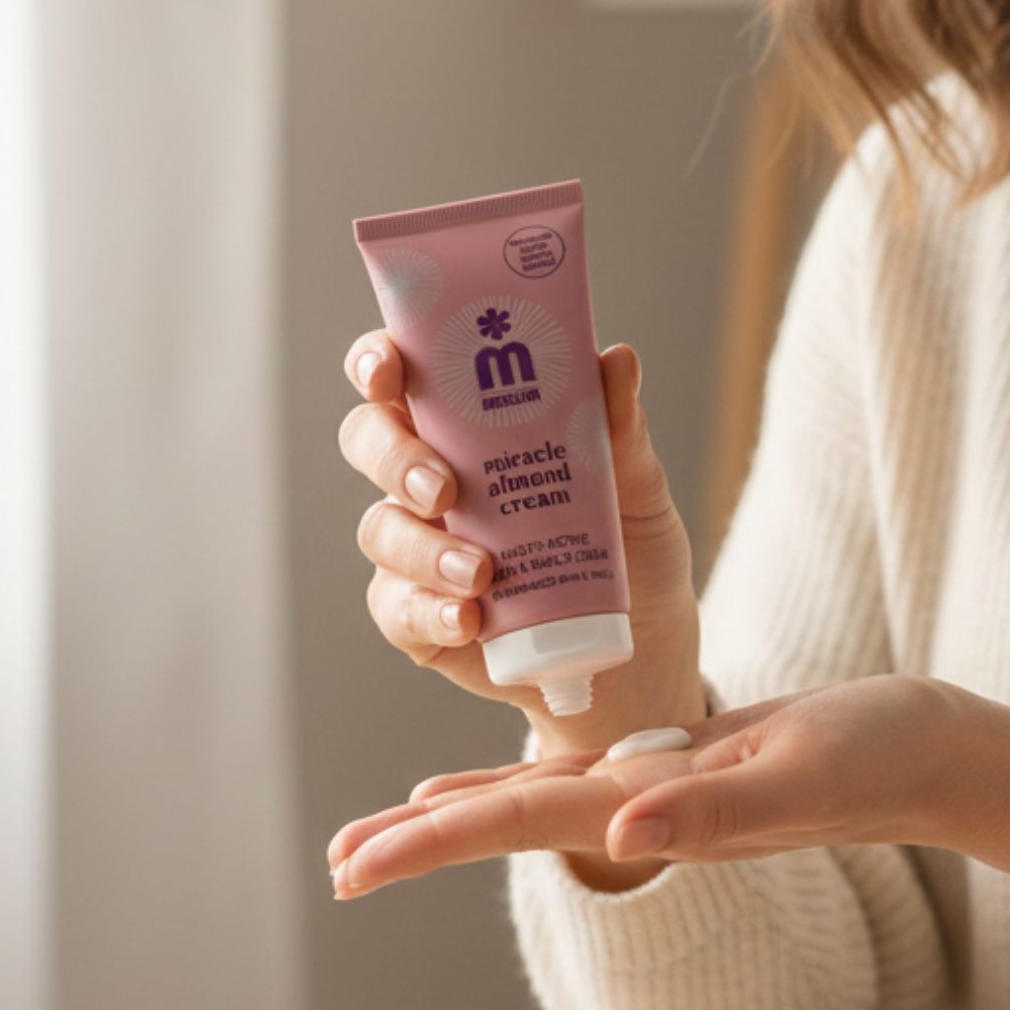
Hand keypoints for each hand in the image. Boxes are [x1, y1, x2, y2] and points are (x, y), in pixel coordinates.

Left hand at [324, 674, 984, 897]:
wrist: (926, 752)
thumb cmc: (877, 755)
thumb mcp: (798, 772)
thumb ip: (713, 810)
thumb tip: (619, 833)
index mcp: (655, 810)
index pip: (520, 824)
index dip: (430, 841)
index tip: (351, 865)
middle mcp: (640, 807)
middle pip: (505, 823)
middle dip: (413, 843)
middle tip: (332, 863)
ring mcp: (653, 790)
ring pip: (527, 804)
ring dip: (446, 823)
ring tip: (370, 837)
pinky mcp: (671, 763)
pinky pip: (569, 776)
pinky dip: (506, 784)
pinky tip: (464, 789)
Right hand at [335, 330, 703, 733]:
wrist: (640, 649)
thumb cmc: (629, 550)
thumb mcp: (637, 487)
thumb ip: (620, 430)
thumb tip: (618, 361)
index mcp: (470, 424)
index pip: (403, 374)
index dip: (378, 361)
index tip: (388, 372)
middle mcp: (430, 476)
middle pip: (369, 441)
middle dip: (394, 458)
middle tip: (444, 489)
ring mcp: (418, 548)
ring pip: (381, 530)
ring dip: (423, 549)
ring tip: (483, 574)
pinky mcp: (419, 616)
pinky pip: (397, 608)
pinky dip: (429, 612)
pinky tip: (469, 620)